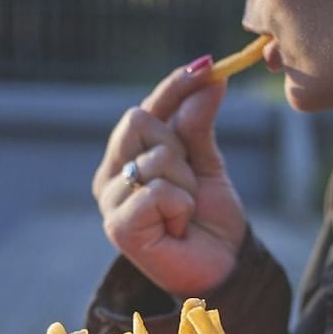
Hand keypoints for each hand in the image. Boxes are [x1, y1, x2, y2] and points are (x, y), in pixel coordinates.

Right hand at [92, 60, 246, 298]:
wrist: (222, 268)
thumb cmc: (210, 221)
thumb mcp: (208, 164)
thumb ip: (199, 124)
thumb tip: (210, 77)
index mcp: (126, 158)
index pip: (145, 108)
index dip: (173, 86)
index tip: (208, 65)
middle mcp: (110, 177)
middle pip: (139, 120)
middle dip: (179, 148)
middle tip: (190, 185)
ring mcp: (110, 202)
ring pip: (155, 157)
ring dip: (186, 185)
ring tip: (185, 214)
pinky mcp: (118, 227)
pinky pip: (157, 190)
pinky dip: (181, 207)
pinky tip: (178, 229)